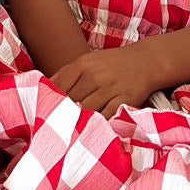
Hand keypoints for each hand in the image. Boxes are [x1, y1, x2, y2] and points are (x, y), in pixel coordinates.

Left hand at [49, 42, 163, 119]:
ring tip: (71, 129)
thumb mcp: (88, 60)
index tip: (43, 111)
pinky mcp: (124, 100)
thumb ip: (66, 72)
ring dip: (78, 120)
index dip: (49, 100)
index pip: (59, 85)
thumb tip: (43, 86)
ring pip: (87, 110)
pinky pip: (106, 116)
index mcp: (83, 64)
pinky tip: (92, 128)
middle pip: (71, 100)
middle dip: (62, 113)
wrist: (145, 61)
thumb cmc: (112, 63)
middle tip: (55, 125)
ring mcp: (110, 89)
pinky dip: (99, 123)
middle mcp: (95, 76)